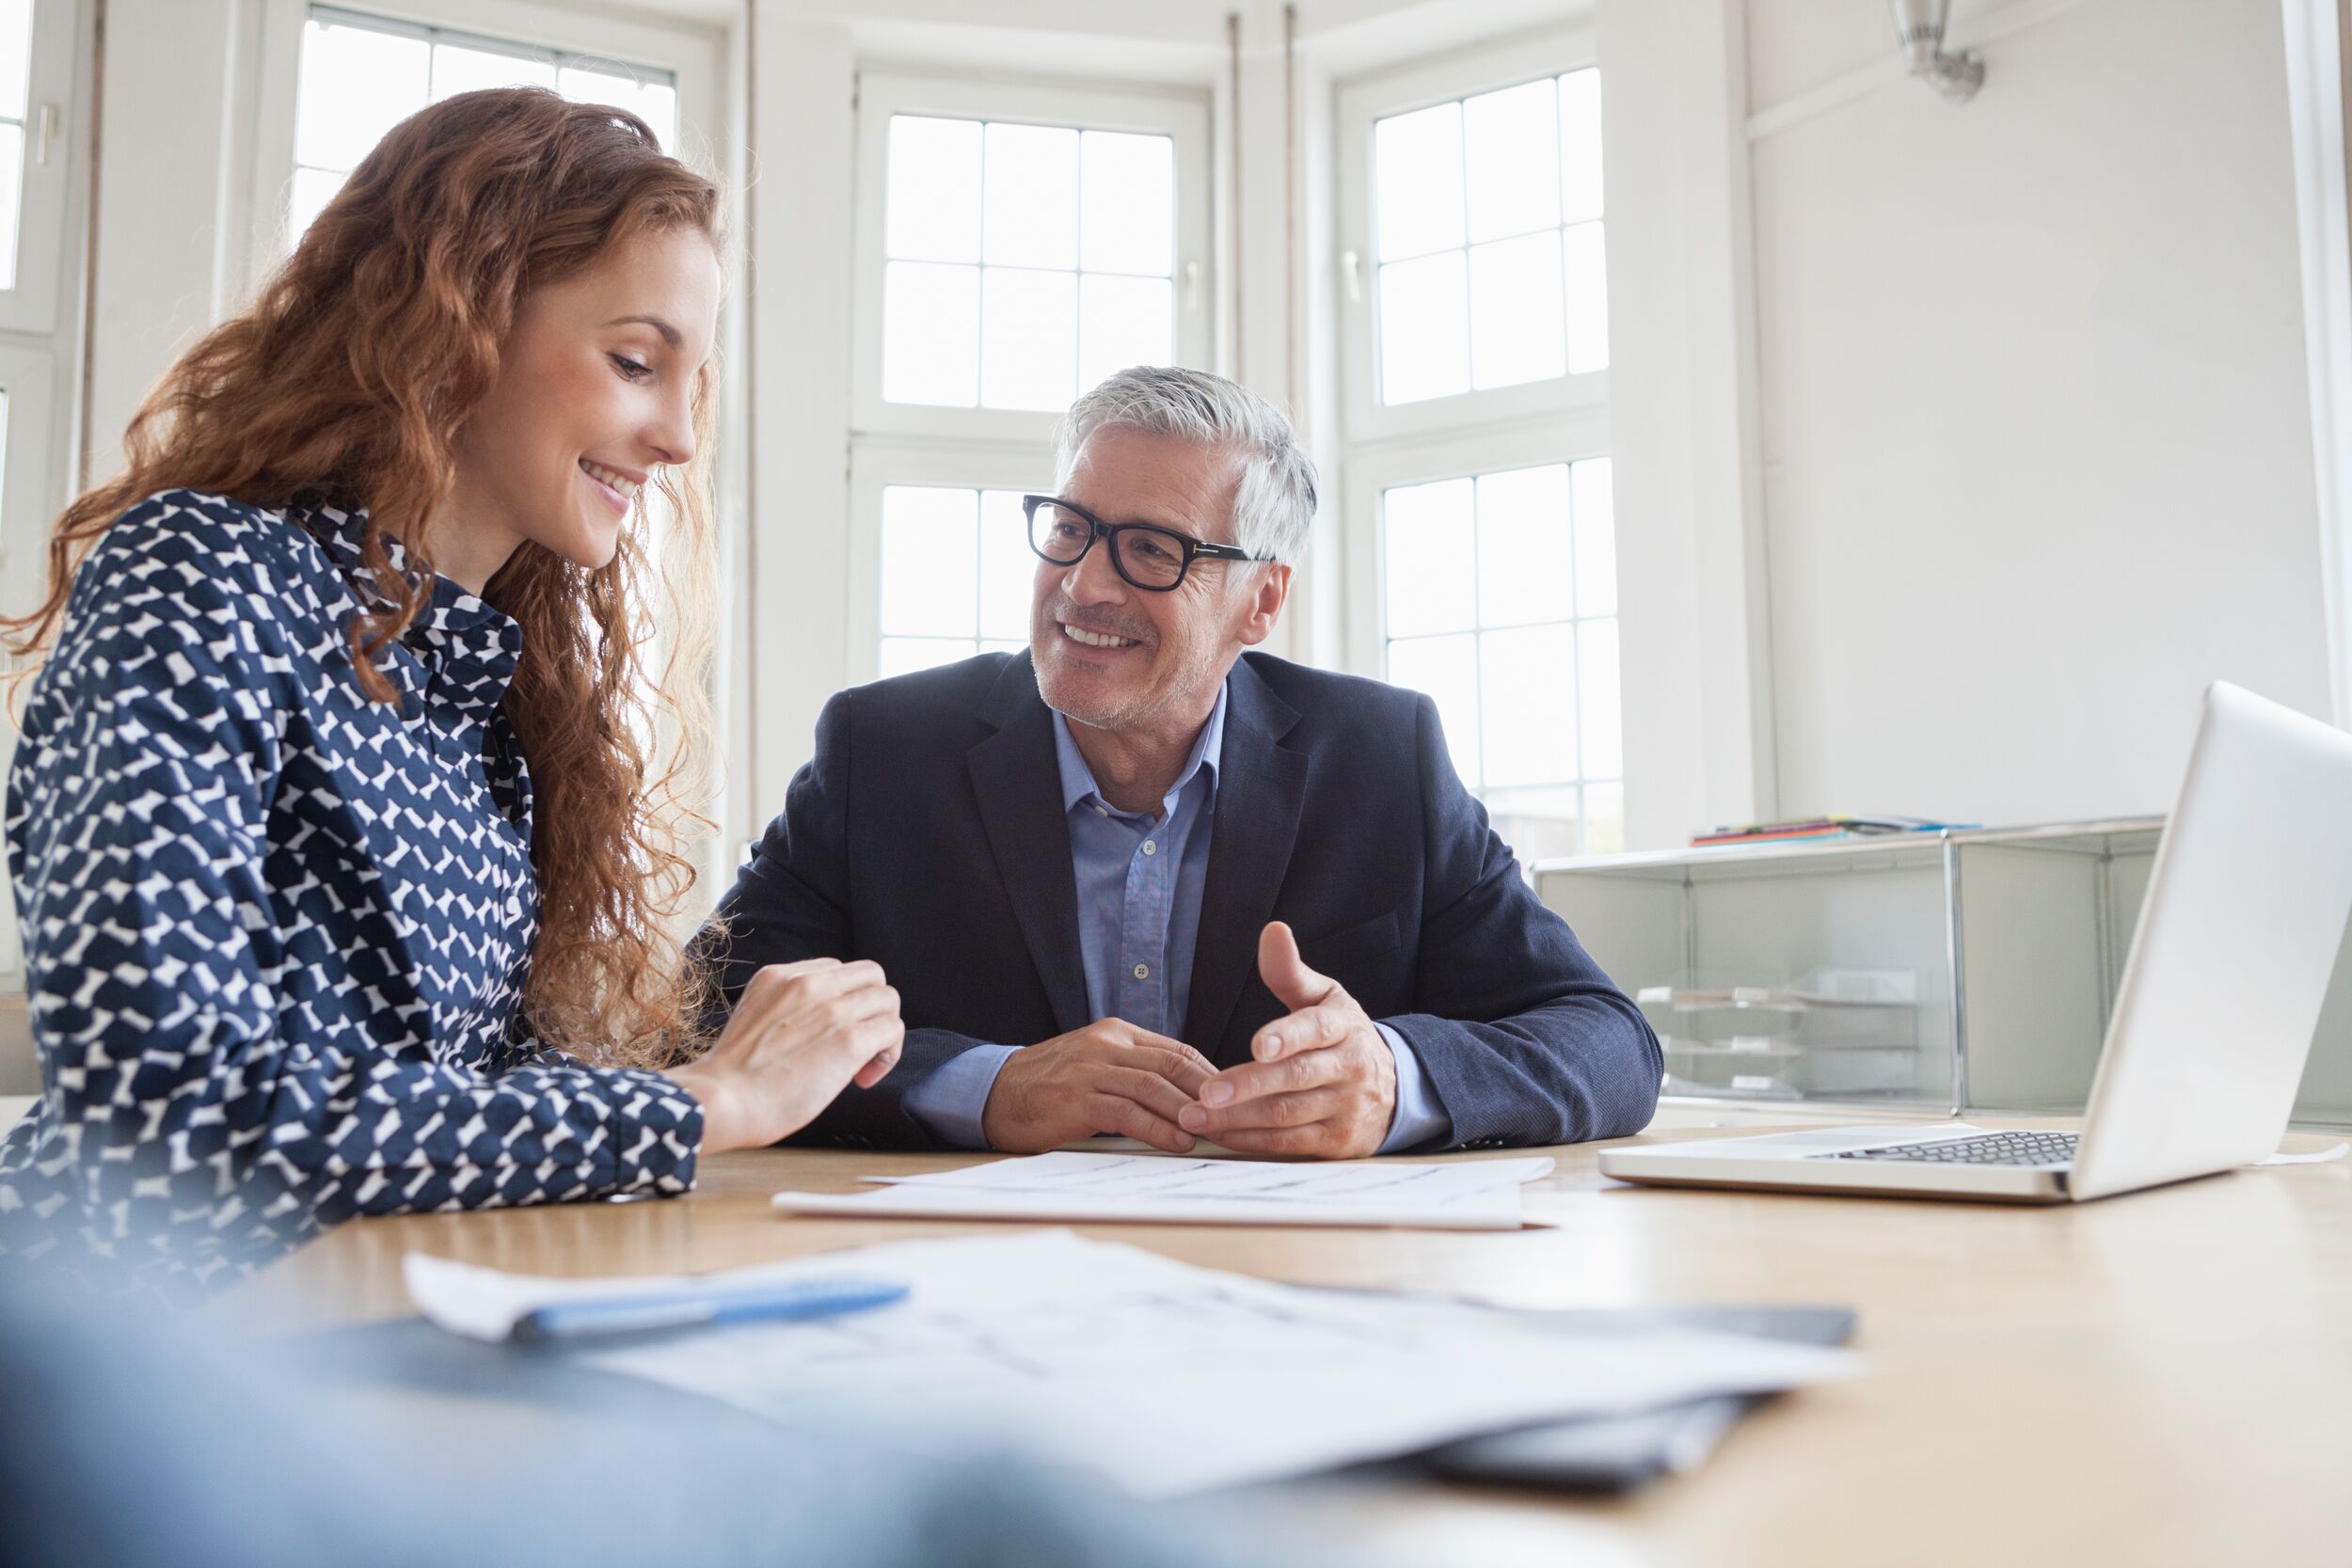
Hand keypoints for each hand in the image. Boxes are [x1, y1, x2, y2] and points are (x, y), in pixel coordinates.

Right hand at [666, 959, 903, 1153]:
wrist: (721, 1100)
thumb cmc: (730, 1078)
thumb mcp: (754, 1017)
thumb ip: (786, 1009)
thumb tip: (817, 1028)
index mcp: (780, 976)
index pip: (835, 970)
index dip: (843, 1001)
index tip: (831, 1033)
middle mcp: (808, 983)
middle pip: (870, 975)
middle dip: (872, 1007)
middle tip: (859, 1044)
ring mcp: (831, 1009)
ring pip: (888, 999)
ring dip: (884, 1030)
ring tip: (864, 1064)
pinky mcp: (849, 1040)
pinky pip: (892, 1029)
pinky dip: (888, 1054)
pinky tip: (864, 1079)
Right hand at [981, 1020, 1217, 1153]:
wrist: (992, 1094)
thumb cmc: (1049, 1086)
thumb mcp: (1094, 1066)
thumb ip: (1132, 1073)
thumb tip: (1184, 1100)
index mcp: (1115, 1033)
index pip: (1176, 1050)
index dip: (1210, 1076)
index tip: (1234, 1101)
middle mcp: (1105, 1044)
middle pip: (1172, 1065)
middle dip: (1209, 1093)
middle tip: (1235, 1118)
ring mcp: (1089, 1069)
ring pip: (1154, 1086)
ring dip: (1188, 1112)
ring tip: (1212, 1133)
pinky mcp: (1075, 1099)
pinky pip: (1127, 1113)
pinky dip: (1158, 1129)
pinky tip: (1177, 1143)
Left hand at [1179, 922, 1395, 1157]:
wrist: (1396, 1090)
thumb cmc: (1343, 1037)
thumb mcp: (1325, 999)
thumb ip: (1290, 971)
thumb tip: (1272, 930)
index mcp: (1343, 1026)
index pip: (1315, 1029)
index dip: (1287, 1036)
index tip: (1258, 1045)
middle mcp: (1349, 1068)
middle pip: (1296, 1077)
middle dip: (1249, 1085)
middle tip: (1207, 1092)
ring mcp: (1345, 1108)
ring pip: (1287, 1115)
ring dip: (1238, 1119)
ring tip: (1196, 1116)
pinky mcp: (1337, 1142)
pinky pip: (1288, 1144)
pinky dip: (1250, 1141)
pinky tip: (1219, 1134)